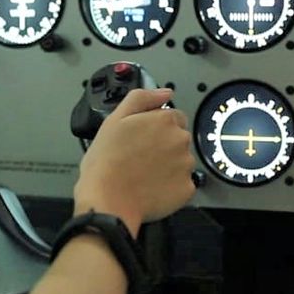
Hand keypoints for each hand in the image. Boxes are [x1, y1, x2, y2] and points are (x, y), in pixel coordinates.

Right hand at [74, 88, 195, 235]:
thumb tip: (163, 91)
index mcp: (164, 120)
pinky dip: (170, 185)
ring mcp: (186, 165)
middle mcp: (180, 140)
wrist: (108, 201)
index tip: (140, 137)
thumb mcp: (113, 120)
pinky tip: (150, 186)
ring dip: (167, 164)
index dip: (154, 126)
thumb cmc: (105, 163)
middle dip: (162, 144)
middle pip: (177, 137)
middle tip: (138, 155)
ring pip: (180, 160)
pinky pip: (182, 183)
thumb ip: (141, 99)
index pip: (171, 115)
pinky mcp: (187, 189)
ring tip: (141, 172)